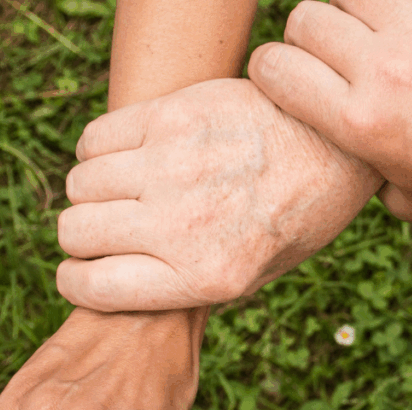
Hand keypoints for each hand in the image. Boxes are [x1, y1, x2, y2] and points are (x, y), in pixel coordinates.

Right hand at [55, 78, 381, 311]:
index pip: (92, 287)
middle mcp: (184, 224)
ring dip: (92, 192)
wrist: (336, 145)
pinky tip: (129, 157)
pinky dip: (98, 151)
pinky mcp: (172, 116)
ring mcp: (174, 166)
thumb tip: (121, 292)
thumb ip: (190, 287)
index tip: (83, 273)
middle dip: (83, 238)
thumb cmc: (297, 217)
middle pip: (75, 232)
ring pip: (80, 184)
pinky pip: (95, 139)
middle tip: (110, 230)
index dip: (77, 282)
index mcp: (206, 276)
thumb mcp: (257, 276)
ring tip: (125, 191)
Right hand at [247, 0, 411, 222]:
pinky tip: (411, 22)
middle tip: (338, 57)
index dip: (273, 67)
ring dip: (353, 9)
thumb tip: (341, 174)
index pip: (273, 66)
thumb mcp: (407, 193)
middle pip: (306, 19)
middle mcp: (383, 71)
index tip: (288, 76)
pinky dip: (397, 4)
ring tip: (375, 35)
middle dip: (313, 36)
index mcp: (360, 121)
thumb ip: (365, 177)